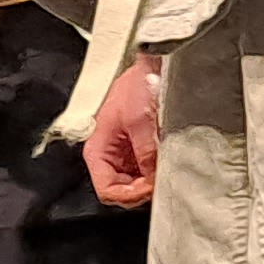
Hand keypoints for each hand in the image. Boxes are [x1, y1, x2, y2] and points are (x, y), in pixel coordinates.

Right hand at [85, 58, 161, 208]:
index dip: (128, 195)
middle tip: (160, 183)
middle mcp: (107, 155)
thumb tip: (153, 177)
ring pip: (133, 184)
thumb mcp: (140, 120)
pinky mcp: (138, 150)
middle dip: (140, 191)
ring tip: (164, 173)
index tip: (149, 188)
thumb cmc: (137, 86)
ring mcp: (123, 154)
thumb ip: (146, 152)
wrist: (152, 68)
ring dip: (149, 184)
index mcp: (97, 149)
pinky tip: (166, 165)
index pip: (106, 189)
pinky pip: (144, 172)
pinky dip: (155, 173)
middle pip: (120, 190)